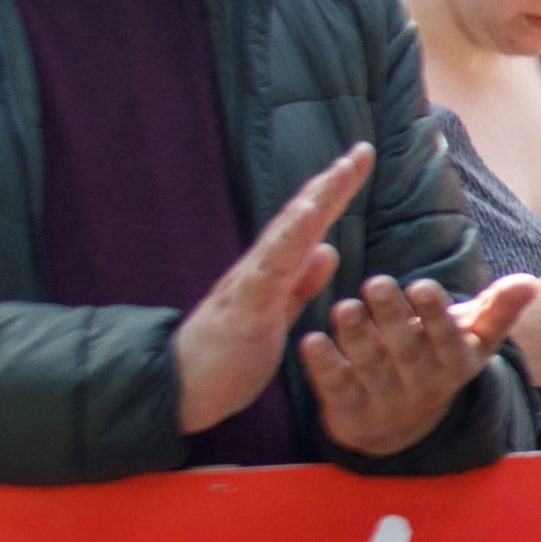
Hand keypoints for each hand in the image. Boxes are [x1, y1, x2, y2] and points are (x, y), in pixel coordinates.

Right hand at [178, 147, 370, 430]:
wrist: (179, 390)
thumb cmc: (228, 355)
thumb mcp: (277, 315)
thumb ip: (300, 283)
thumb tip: (327, 250)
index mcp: (274, 272)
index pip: (310, 224)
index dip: (337, 192)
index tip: (362, 159)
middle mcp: (261, 268)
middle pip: (299, 218)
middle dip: (330, 184)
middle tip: (361, 151)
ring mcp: (249, 284)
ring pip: (284, 236)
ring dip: (311, 204)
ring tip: (337, 174)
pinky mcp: (242, 306)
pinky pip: (268, 270)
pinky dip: (288, 242)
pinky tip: (307, 220)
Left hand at [302, 270, 537, 457]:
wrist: (399, 426)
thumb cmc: (436, 360)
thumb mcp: (471, 340)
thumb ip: (497, 309)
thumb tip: (528, 283)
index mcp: (455, 365)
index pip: (449, 342)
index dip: (436, 316)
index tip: (423, 286)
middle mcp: (423, 386)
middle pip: (407, 350)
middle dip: (392, 316)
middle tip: (376, 283)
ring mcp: (385, 401)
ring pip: (370, 367)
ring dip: (357, 337)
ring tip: (345, 307)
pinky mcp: (349, 411)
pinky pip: (336, 388)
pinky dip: (323, 365)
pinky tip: (312, 341)